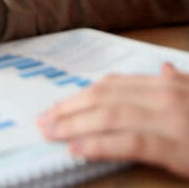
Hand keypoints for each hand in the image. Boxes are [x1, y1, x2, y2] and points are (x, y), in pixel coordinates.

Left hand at [38, 63, 188, 177]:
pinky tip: (77, 149)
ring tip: (51, 133)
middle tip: (43, 119)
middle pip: (104, 97)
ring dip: (74, 125)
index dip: (81, 95)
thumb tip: (163, 69)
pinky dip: (100, 145)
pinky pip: (130, 144)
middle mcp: (163, 97)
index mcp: (165, 85)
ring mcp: (169, 121)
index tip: (58, 105)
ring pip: (110, 117)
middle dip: (69, 108)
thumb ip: (177, 84)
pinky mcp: (176, 148)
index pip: (112, 86)